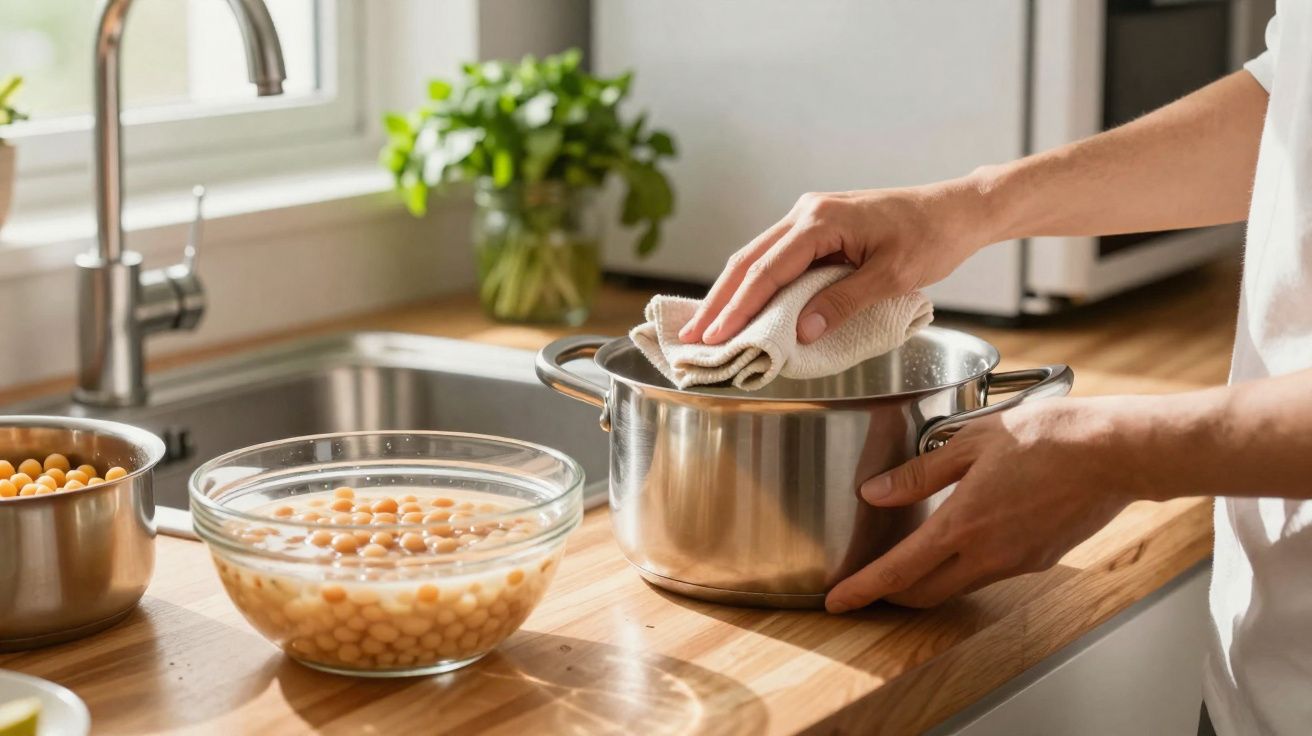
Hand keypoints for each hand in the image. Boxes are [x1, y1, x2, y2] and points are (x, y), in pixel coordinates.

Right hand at [678, 178, 994, 345]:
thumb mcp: (891, 277)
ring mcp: (810, 217)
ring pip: (756, 258)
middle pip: (748, 261)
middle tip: (693, 337)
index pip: (767, 270)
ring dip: (731, 293)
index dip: (738, 307)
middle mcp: (807, 212)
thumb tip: (801, 332)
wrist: (956, 210)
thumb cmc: (931, 239)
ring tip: (707, 327)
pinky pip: (775, 257)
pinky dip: (754, 284)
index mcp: (821, 220)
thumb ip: (843, 303)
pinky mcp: (817, 227)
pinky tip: (741, 305)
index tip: (716, 336)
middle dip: (718, 301)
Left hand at [825, 398, 1139, 612]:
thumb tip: (875, 492)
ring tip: (911, 556)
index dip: (864, 590)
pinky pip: (989, 571)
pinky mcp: (1038, 559)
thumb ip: (920, 473)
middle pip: (924, 592)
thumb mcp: (972, 441)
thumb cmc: (1048, 437)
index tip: (838, 601)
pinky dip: (964, 564)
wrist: (1115, 453)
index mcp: (963, 524)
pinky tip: (964, 537)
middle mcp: (988, 554)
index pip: (899, 572)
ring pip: (957, 584)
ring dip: (928, 579)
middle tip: (868, 584)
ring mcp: (1016, 562)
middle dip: (890, 595)